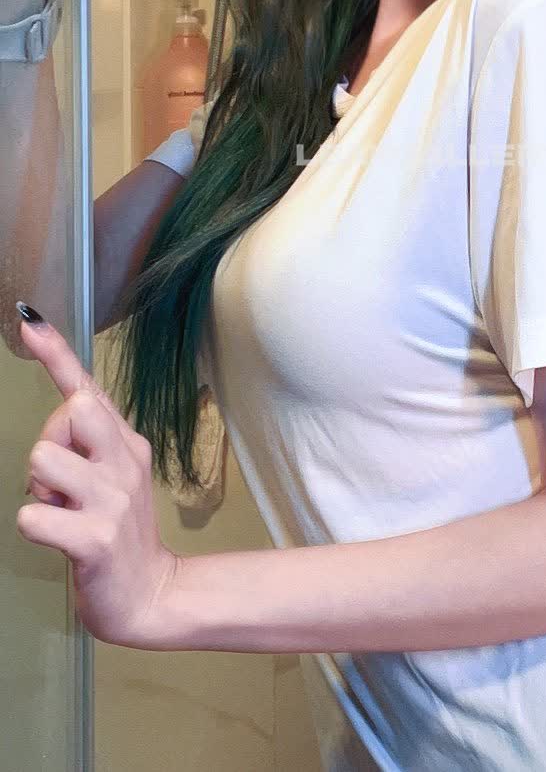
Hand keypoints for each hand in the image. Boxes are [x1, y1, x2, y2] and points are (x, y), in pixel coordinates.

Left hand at [14, 302, 181, 649]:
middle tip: (62, 481)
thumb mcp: (112, 476)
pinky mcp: (95, 540)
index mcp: (127, 443)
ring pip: (43, 459)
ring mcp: (112, 500)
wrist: (148, 594)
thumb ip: (87, 440)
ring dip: (38, 489)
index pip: (88, 388)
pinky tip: (59, 538)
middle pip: (70, 410)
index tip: (28, 320)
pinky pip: (33, 516)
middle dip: (50, 439)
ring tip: (62, 512)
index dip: (56, 353)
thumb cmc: (118, 530)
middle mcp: (125, 462)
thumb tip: (63, 403)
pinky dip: (35, 525)